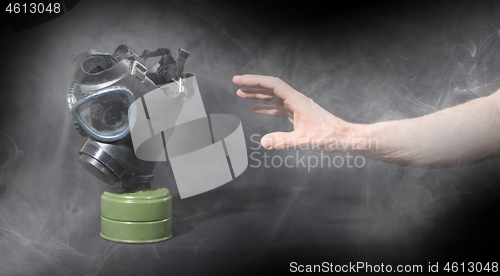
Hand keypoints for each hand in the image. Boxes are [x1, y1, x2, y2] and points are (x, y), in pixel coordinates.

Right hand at [233, 75, 352, 150]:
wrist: (344, 139)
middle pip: (271, 88)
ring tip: (241, 94)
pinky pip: (278, 108)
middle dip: (253, 85)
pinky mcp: (298, 115)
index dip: (254, 81)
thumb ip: (283, 141)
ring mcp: (297, 107)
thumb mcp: (304, 141)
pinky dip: (266, 107)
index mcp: (297, 101)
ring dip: (258, 95)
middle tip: (236, 82)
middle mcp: (296, 100)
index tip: (239, 80)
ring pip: (274, 97)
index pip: (273, 85)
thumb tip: (264, 142)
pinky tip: (256, 109)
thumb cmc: (329, 137)